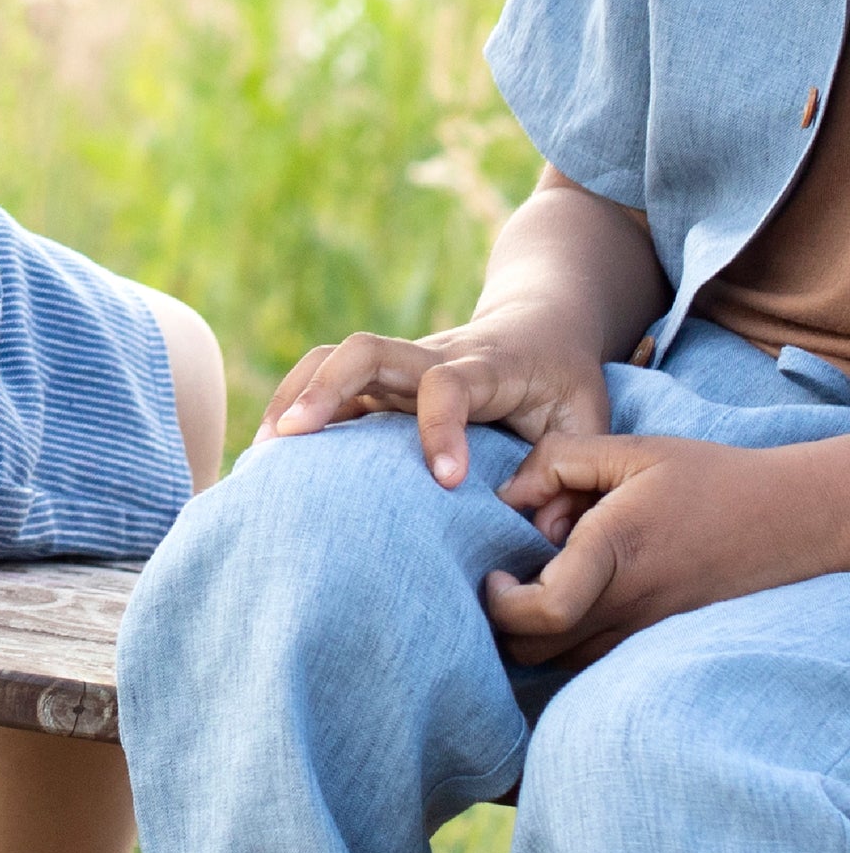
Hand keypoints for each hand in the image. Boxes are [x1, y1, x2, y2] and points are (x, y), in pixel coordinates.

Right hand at [259, 314, 611, 493]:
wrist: (540, 322)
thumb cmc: (565, 382)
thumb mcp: (589, 420)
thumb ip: (574, 472)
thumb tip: (542, 530)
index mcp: (487, 367)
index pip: (449, 383)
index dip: (442, 427)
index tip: (447, 481)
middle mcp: (433, 356)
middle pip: (367, 351)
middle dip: (326, 390)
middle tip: (291, 439)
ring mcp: (401, 366)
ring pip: (335, 358)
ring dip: (296, 395)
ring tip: (263, 451)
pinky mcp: (381, 381)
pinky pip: (327, 381)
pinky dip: (293, 407)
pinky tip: (270, 455)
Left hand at [486, 431, 849, 667]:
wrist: (781, 520)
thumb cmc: (703, 478)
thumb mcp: (628, 448)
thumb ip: (556, 460)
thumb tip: (508, 495)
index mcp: (616, 551)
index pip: (545, 611)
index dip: (503, 604)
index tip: (493, 574)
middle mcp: (627, 604)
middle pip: (535, 651)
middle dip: (502, 622)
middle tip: (504, 576)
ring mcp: (643, 632)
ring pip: (559, 663)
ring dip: (531, 632)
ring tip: (537, 582)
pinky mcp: (653, 641)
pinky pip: (589, 660)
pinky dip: (563, 640)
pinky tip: (567, 595)